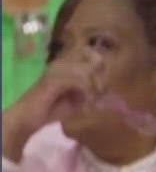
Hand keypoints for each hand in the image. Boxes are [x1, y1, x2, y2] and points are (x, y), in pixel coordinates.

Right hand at [2, 47, 105, 161]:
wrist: (31, 117)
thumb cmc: (54, 109)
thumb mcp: (80, 101)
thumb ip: (95, 94)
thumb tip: (109, 93)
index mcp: (69, 64)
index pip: (92, 53)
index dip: (101, 68)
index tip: (101, 87)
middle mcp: (63, 62)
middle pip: (95, 61)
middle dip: (101, 81)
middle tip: (97, 98)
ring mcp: (57, 69)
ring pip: (88, 71)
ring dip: (94, 89)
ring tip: (90, 104)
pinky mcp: (53, 79)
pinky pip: (78, 80)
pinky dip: (86, 93)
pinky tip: (85, 105)